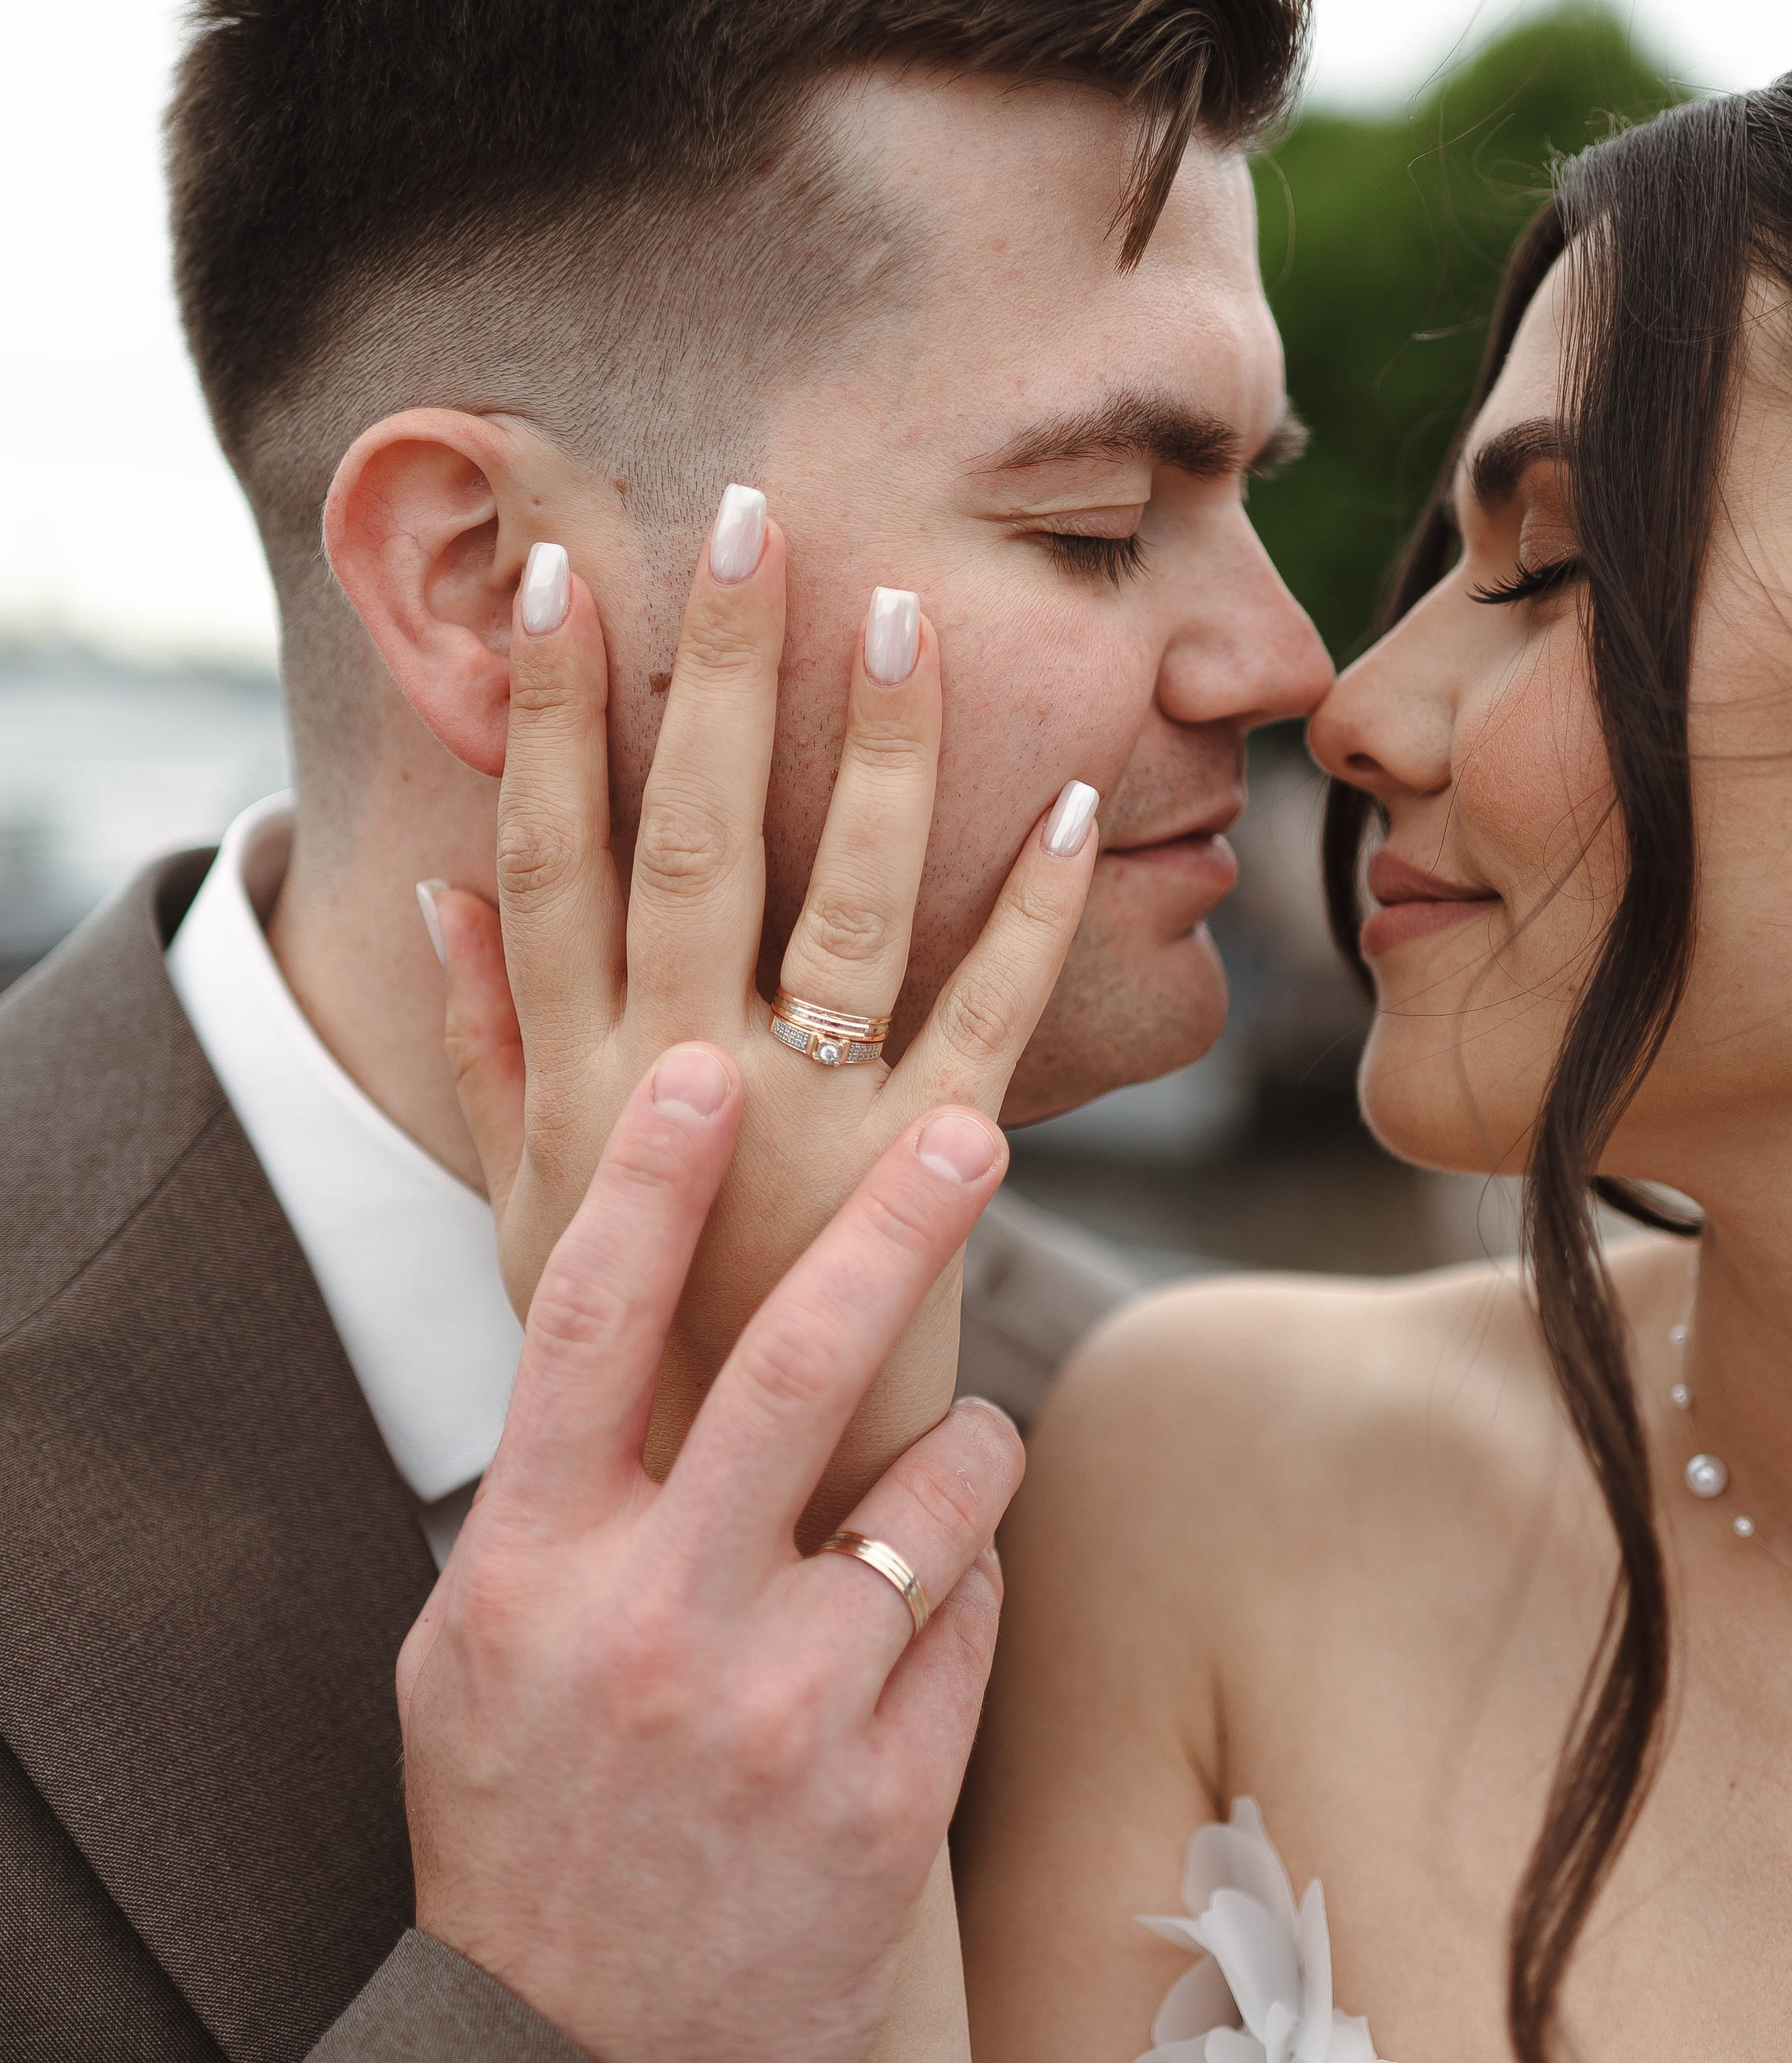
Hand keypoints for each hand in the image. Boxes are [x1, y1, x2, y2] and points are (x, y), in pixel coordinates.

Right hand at [398, 1037, 1024, 2062]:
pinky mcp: (890, 1800)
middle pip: (796, 1366)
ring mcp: (782, 1715)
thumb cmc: (516, 1834)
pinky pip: (971, 1615)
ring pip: (935, 1492)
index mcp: (531, 1572)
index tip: (709, 1064)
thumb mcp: (469, 1652)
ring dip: (962, 1442)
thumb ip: (544, 1494)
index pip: (590, 1329)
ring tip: (948, 1453)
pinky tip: (927, 1602)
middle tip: (971, 1130)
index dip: (647, 1179)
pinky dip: (965, 1576)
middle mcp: (654, 1625)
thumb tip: (616, 1321)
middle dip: (894, 1225)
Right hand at [427, 498, 1097, 1513]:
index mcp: (574, 1084)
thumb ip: (483, 1052)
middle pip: (689, 849)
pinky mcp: (925, 1190)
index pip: (545, 860)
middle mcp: (678, 1094)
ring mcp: (807, 1139)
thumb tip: (443, 896)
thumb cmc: (624, 1359)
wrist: (722, 1541)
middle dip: (713, 682)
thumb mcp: (520, 1215)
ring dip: (880, 759)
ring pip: (841, 913)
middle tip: (747, 521)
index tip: (556, 572)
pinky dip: (1033, 909)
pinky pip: (990, 1023)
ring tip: (902, 614)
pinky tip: (1078, 801)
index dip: (543, 715)